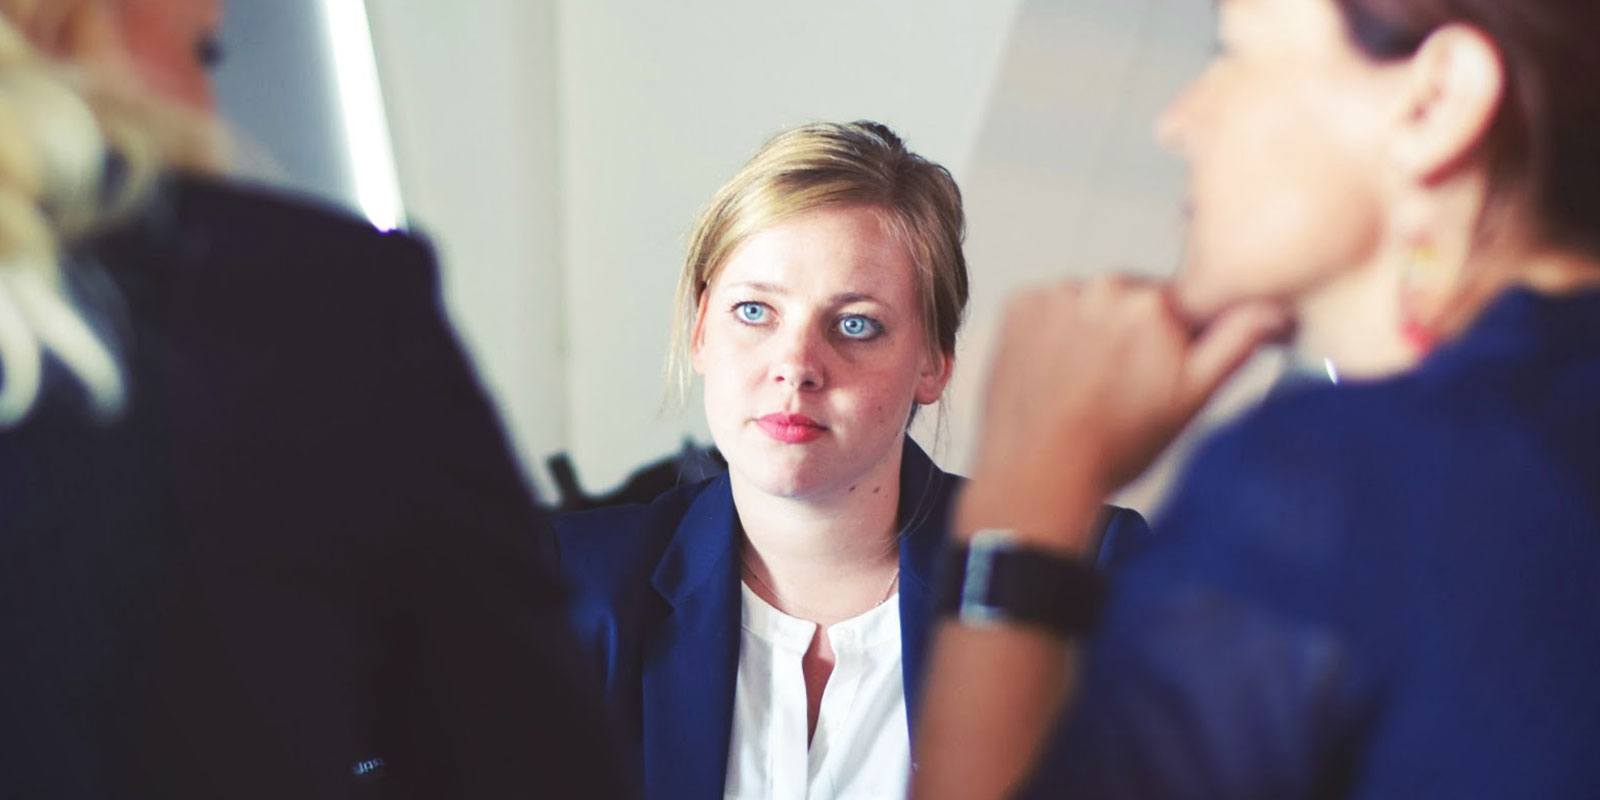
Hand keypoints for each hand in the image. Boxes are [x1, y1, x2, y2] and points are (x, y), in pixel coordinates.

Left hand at [957, 276, 1287, 551]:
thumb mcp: (1192, 398)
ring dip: (1089, 329)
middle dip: (1130, 332)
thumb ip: (1237, 342)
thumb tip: (1276, 308)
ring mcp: (1056, 293)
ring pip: (1088, 302)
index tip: (1156, 371)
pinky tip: (1054, 371)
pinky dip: (1051, 330)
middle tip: (1117, 386)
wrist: (1039, 473)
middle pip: (1130, 300)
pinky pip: (1048, 306)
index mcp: (1155, 303)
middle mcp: (1104, 286)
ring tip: (1082, 383)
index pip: (1177, 305)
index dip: (1171, 340)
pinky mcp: (1019, 304)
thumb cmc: (1115, 445)